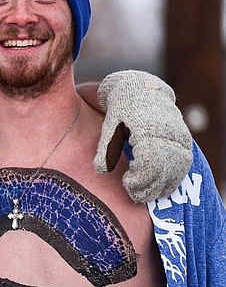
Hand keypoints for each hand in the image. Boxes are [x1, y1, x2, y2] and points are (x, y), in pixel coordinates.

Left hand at [95, 70, 192, 202]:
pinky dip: (172, 179)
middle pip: (164, 169)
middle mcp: (168, 133)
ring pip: (177, 169)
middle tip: (134, 195)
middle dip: (150, 187)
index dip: (140, 177)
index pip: (150, 161)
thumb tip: (100, 171)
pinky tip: (159, 188)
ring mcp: (180, 137)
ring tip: (145, 195)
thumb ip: (105, 150)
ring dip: (162, 186)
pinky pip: (183, 165)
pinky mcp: (185, 141)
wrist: (142, 91)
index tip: (126, 182)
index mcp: (148, 129)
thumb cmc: (121, 112)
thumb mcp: (109, 128)